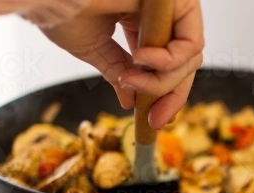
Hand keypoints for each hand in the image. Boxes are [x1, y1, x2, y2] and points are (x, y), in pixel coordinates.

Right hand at [41, 0, 203, 128]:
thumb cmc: (62, 9)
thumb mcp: (95, 48)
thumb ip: (118, 71)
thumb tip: (131, 102)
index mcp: (140, 19)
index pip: (168, 62)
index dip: (165, 93)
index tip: (153, 120)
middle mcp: (158, 11)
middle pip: (185, 62)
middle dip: (171, 95)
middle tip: (153, 118)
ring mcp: (168, 5)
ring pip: (190, 56)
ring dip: (163, 81)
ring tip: (131, 80)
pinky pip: (191, 42)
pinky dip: (169, 61)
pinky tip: (140, 58)